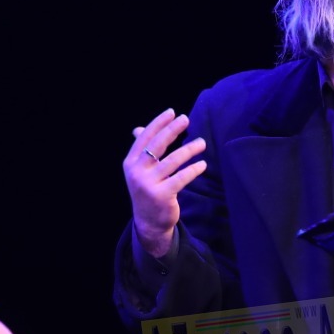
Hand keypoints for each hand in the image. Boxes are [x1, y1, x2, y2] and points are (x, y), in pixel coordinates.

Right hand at [125, 108, 207, 257]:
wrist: (148, 222)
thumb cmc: (148, 190)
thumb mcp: (140, 171)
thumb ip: (142, 150)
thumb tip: (138, 128)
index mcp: (130, 162)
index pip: (144, 137)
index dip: (158, 123)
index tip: (172, 112)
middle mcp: (137, 172)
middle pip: (157, 145)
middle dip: (172, 130)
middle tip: (186, 119)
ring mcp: (149, 184)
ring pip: (173, 160)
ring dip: (189, 149)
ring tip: (202, 143)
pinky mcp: (162, 195)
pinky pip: (181, 178)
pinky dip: (193, 169)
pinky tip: (202, 164)